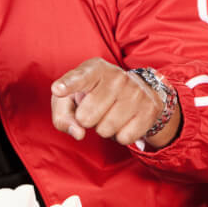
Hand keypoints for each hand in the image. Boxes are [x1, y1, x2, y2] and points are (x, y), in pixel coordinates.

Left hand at [51, 58, 168, 145]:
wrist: (138, 90)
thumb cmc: (94, 95)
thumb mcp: (73, 99)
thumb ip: (63, 116)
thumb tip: (78, 133)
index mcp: (95, 69)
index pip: (80, 77)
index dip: (68, 85)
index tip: (57, 89)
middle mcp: (117, 77)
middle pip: (86, 117)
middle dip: (86, 119)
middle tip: (95, 108)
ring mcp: (136, 92)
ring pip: (105, 130)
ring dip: (103, 128)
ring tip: (110, 113)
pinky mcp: (149, 109)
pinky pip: (124, 138)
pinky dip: (120, 136)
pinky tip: (124, 120)